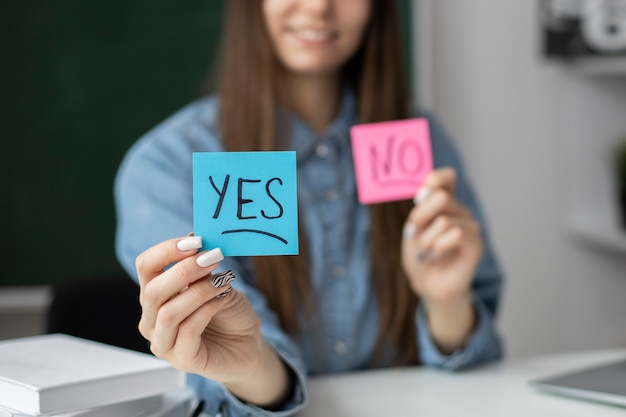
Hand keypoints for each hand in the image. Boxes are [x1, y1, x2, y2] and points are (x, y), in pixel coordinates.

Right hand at [136, 236, 261, 382]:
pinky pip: (188, 330)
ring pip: (168, 312)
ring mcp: (163, 342)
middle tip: (213, 257)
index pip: (145, 266)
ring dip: (199, 291)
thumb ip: (202, 269)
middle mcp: (151, 319)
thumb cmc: (228, 311)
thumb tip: (195, 242)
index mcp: (155, 294)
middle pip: (152, 291)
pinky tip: (222, 300)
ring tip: (223, 281)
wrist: (248, 344)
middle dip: (184, 270)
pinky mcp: (181, 360)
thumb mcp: (217, 283)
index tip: (196, 241)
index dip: (166, 250)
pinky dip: (207, 310)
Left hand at [401, 168, 482, 305]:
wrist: (428, 286)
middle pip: (440, 197)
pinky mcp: (476, 243)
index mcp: (444, 204)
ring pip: (444, 220)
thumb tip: (425, 193)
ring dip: (427, 239)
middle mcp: (459, 211)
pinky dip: (439, 246)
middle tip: (415, 233)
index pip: (447, 177)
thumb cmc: (420, 258)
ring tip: (427, 251)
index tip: (420, 195)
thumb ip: (419, 210)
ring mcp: (469, 226)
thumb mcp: (412, 230)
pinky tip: (438, 255)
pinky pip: (456, 234)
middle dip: (420, 217)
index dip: (435, 179)